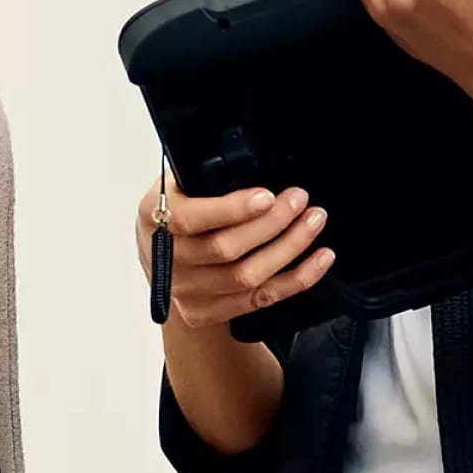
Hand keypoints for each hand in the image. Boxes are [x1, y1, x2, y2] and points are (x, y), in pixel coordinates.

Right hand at [133, 178, 332, 329]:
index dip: (231, 209)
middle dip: (272, 223)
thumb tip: (249, 160)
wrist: (162, 258)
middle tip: (300, 200)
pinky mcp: (209, 312)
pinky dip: (297, 279)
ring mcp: (188, 292)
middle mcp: (168, 261)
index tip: (268, 195)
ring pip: (247, 277)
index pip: (190, 219)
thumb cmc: (175, 211)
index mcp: (153, 219)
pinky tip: (319, 258)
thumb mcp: (175, 183)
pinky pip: (261, 298)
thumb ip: (202, 175)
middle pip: (225, 249)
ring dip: (289, 248)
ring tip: (314, 221)